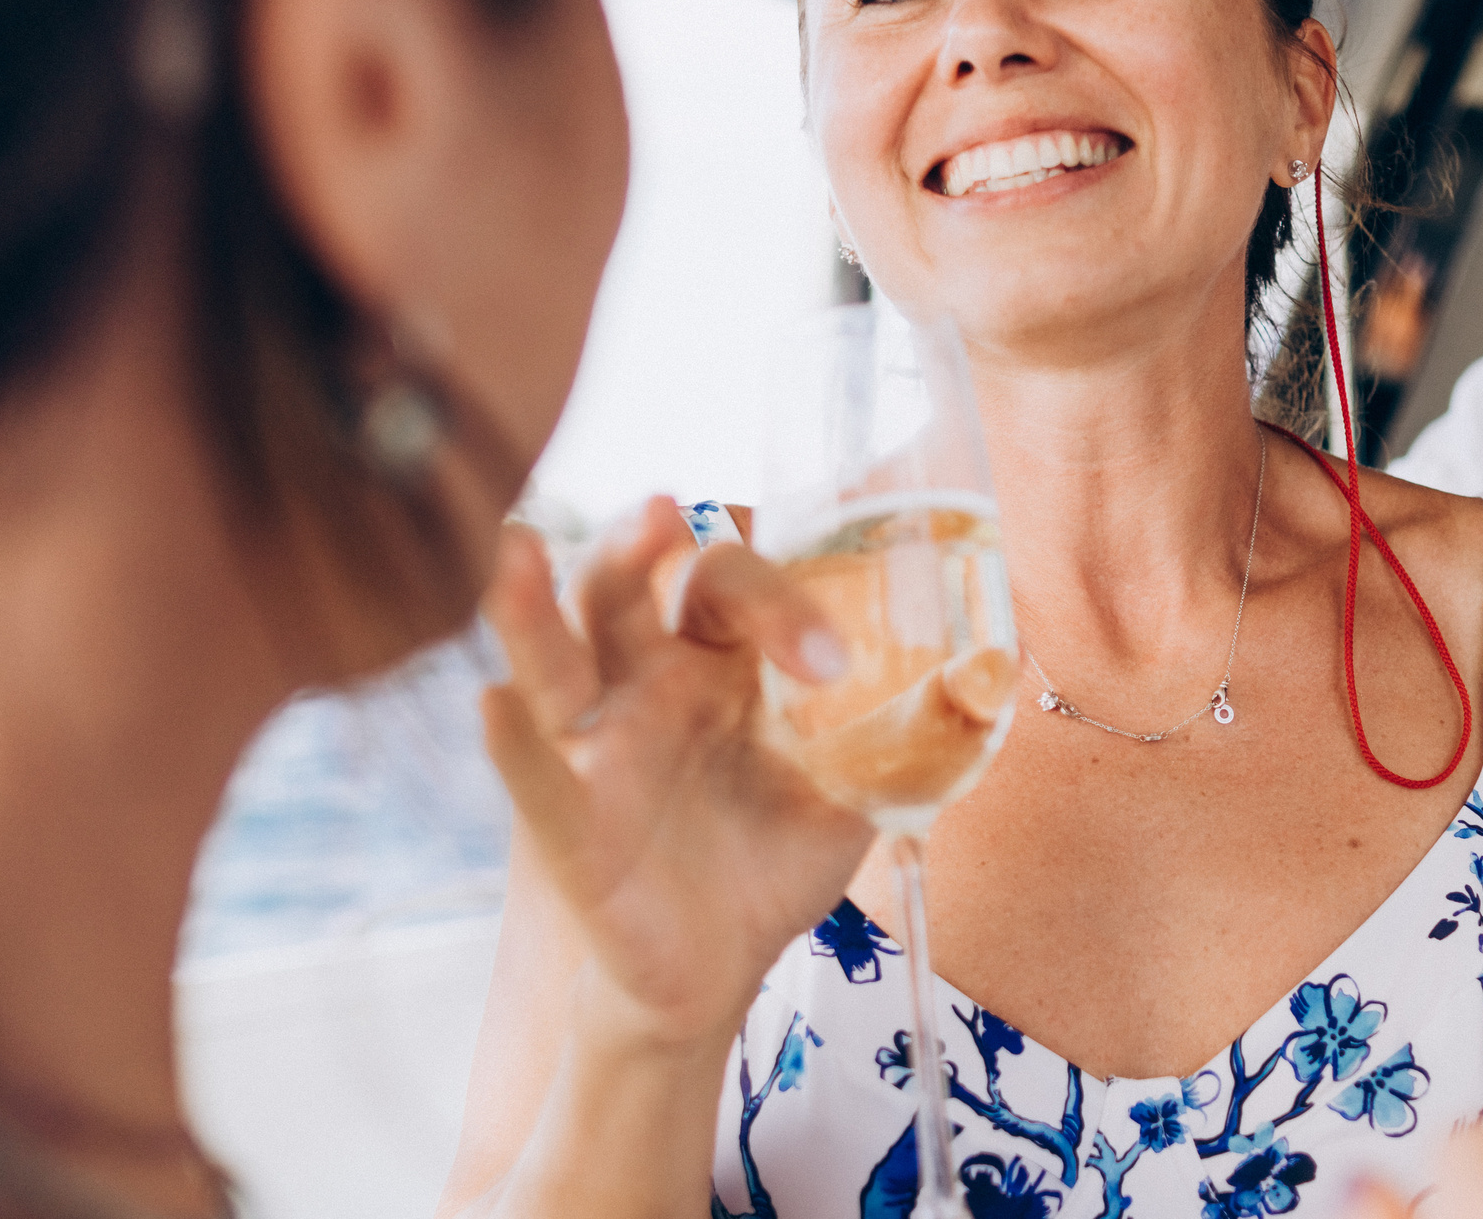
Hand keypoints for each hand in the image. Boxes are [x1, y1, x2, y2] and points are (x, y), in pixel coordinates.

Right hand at [479, 499, 876, 1047]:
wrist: (719, 969)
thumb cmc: (775, 854)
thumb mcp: (861, 790)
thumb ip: (917, 732)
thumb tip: (991, 676)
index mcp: (716, 655)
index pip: (724, 579)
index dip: (774, 599)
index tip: (828, 662)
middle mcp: (645, 680)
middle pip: (623, 585)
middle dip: (635, 543)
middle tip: (660, 513)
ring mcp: (598, 745)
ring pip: (552, 656)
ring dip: (531, 604)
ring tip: (521, 549)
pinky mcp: (570, 823)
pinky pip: (534, 776)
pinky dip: (513, 744)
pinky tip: (491, 705)